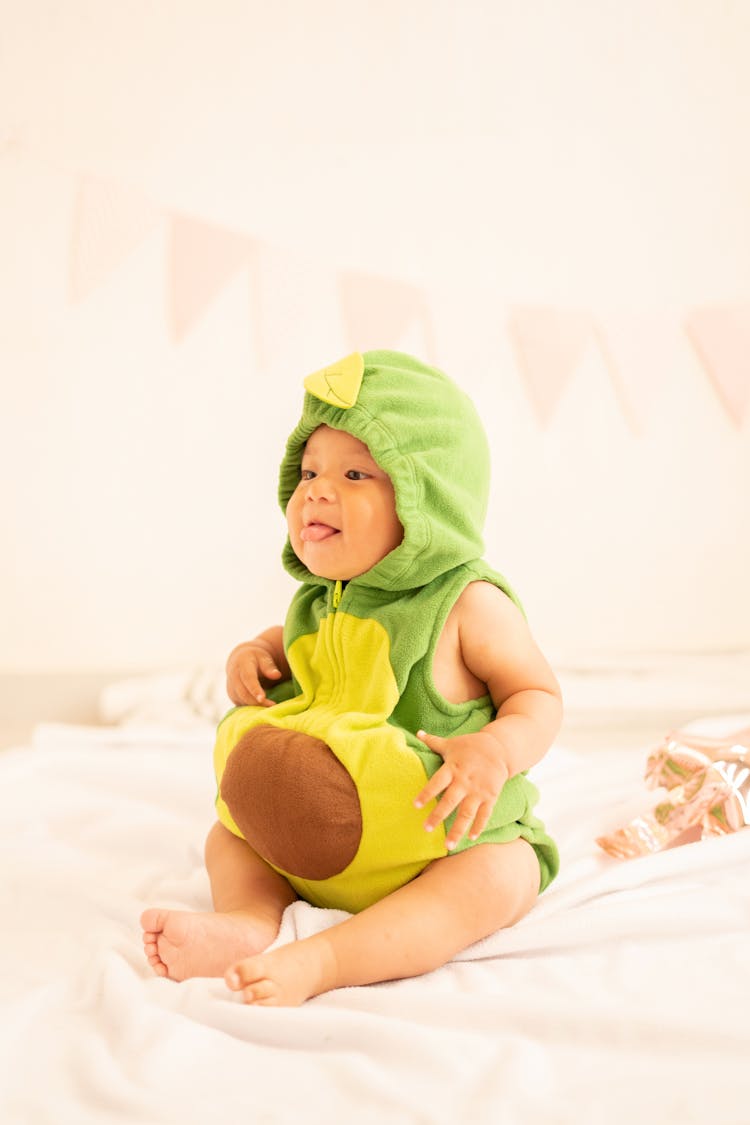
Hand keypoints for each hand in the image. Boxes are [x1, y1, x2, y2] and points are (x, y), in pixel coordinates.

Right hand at [226, 642, 282, 706]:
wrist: (240, 661)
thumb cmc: (256, 659)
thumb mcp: (264, 658)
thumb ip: (269, 667)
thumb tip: (277, 675)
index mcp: (242, 664)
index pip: (248, 678)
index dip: (255, 689)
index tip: (262, 698)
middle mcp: (233, 676)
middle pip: (243, 693)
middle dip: (257, 702)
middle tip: (273, 706)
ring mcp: (231, 687)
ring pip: (242, 701)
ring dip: (256, 706)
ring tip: (270, 707)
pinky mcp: (232, 696)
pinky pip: (241, 704)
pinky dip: (252, 708)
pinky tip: (263, 708)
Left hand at [414, 730, 509, 849]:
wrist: (500, 748)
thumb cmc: (471, 746)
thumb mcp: (452, 743)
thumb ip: (433, 742)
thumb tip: (417, 733)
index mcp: (453, 768)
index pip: (437, 782)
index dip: (426, 793)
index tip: (415, 805)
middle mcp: (465, 781)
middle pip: (450, 801)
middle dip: (438, 815)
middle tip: (425, 829)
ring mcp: (479, 791)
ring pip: (467, 813)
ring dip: (457, 829)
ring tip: (447, 845)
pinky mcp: (491, 797)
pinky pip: (484, 814)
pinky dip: (478, 826)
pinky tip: (470, 838)